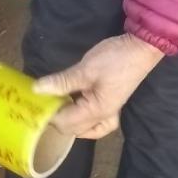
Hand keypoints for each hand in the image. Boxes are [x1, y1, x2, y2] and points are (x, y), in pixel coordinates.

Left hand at [34, 34, 164, 139]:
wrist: (142, 48)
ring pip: (84, 129)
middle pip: (73, 129)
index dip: (48, 115)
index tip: (35, 102)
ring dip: (69, 120)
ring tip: (56, 105)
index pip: (65, 123)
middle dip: (56, 119)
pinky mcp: (112, 104)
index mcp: (97, 111)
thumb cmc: (115, 58)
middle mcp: (104, 118)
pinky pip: (96, 123)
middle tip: (43, 102)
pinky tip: (74, 111)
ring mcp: (110, 112)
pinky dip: (83, 121)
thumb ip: (61, 81)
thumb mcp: (85, 69)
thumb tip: (37, 89)